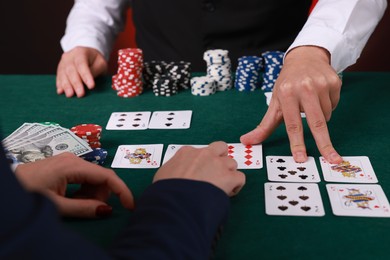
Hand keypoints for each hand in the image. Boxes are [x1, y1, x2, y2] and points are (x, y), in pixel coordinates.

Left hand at [15, 152, 133, 217]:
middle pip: (101, 177)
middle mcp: (75, 159)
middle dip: (102, 195)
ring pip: (94, 178)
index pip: (107, 176)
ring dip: (92, 194)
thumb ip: (84, 209)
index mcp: (73, 166)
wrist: (7, 185)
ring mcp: (70, 160)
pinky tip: (72, 198)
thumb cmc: (28, 193)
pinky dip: (84, 190)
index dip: (122, 191)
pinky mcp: (66, 164)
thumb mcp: (56, 206)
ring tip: (75, 204)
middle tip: (90, 210)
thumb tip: (108, 210)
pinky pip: (85, 177)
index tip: (130, 206)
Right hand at [56, 46, 107, 97]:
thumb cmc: (96, 61)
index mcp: (80, 52)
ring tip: (70, 95)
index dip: (86, 76)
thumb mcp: (100, 63)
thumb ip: (95, 70)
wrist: (87, 55)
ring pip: (63, 74)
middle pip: (71, 70)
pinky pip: (58, 77)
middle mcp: (69, 56)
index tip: (91, 86)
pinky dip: (60, 85)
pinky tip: (60, 92)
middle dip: (76, 83)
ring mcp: (63, 62)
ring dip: (66, 86)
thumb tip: (88, 82)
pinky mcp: (60, 69)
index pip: (82, 64)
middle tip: (81, 94)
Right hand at [153, 141, 245, 195]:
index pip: (201, 151)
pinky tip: (228, 193)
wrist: (175, 200)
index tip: (200, 173)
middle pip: (221, 149)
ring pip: (232, 163)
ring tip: (220, 187)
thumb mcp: (163, 174)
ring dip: (228, 173)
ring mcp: (218, 164)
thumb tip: (174, 175)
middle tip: (215, 174)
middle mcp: (205, 154)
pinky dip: (236, 185)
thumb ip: (172, 169)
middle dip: (220, 159)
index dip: (202, 162)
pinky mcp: (228, 177)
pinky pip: (240, 178)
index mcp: (187, 152)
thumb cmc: (165, 190)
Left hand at [241, 46, 342, 163]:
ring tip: (311, 103)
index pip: (292, 124)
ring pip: (326, 116)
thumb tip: (246, 141)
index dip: (296, 143)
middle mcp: (304, 87)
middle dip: (325, 144)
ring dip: (320, 118)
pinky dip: (328, 106)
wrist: (305, 58)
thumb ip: (264, 125)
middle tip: (334, 160)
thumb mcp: (274, 102)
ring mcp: (321, 84)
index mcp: (286, 94)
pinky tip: (320, 96)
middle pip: (317, 123)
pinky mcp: (335, 81)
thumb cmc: (287, 84)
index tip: (301, 158)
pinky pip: (334, 105)